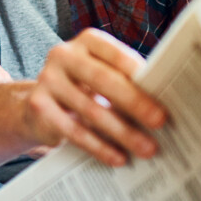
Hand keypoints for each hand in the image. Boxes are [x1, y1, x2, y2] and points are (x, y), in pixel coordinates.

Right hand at [23, 28, 167, 166]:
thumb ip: (124, 81)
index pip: (115, 52)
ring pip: (90, 109)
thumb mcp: (100, 77)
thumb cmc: (83, 88)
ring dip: (122, 132)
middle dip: (135, 102)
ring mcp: (48, 80)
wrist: (38, 105)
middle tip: (160, 121)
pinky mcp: (39, 107)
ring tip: (146, 148)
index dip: (137, 70)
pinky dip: (99, 147)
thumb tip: (162, 103)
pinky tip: (118, 157)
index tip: (162, 86)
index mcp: (86, 42)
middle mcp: (63, 55)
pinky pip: (74, 130)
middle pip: (103, 79)